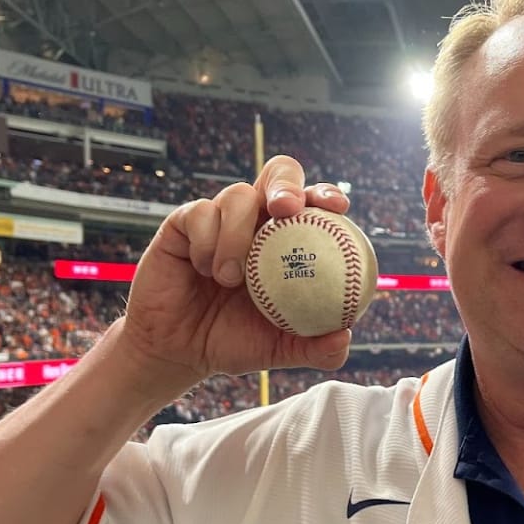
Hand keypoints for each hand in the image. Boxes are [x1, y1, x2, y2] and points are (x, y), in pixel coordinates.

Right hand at [116, 155, 353, 392]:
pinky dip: (206, 242)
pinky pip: (199, 213)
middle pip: (279, 172)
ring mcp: (219, 217)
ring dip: (237, 235)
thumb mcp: (277, 348)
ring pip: (237, 194)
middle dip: (287, 183)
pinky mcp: (183, 222)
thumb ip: (312, 346)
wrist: (178, 351)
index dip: (327, 194)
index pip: (312, 202)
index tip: (338, 208)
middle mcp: (255, 220)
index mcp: (286, 239)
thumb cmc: (232, 341)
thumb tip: (345, 337)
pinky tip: (204, 270)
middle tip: (288, 209)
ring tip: (230, 279)